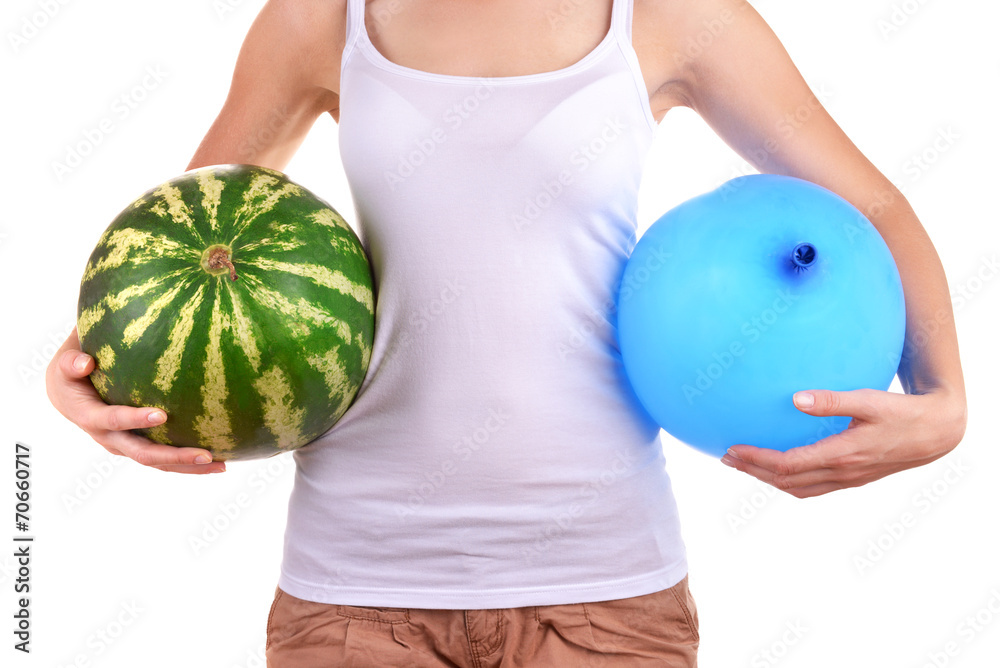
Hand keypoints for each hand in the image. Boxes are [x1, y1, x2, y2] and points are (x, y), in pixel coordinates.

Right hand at [45, 327, 225, 473]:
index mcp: (91, 417)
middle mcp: (109, 439)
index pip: (114, 421)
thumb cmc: (71, 373)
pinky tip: (219, 458)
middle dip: (175, 455)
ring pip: (159, 463)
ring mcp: (125, 447)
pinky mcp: (138, 447)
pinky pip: (164, 459)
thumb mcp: (65, 365)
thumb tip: (85, 363)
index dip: (135, 419)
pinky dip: (189, 461)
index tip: (162, 414)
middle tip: (206, 453)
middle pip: (144, 453)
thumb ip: (72, 362)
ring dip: (189, 466)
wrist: (68, 396)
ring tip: (222, 465)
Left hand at [720, 388, 966, 497]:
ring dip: (768, 479)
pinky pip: (812, 487)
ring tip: (744, 464)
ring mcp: (847, 479)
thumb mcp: (870, 400)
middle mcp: (841, 473)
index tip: (732, 449)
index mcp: (842, 455)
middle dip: (753, 471)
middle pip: (786, 481)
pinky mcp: (852, 478)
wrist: (935, 434)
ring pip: (798, 488)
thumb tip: (795, 398)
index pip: (788, 465)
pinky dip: (789, 481)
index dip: (757, 460)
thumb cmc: (902, 412)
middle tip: (726, 457)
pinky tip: (779, 466)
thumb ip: (833, 400)